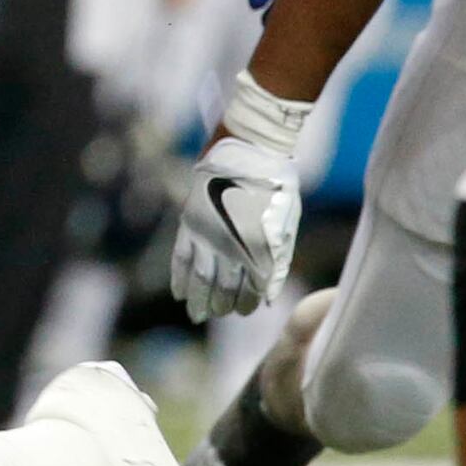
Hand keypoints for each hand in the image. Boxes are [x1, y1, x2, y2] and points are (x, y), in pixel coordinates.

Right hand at [173, 122, 301, 318]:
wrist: (251, 151)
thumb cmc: (275, 189)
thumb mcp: (285, 226)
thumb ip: (278, 263)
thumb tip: (269, 297)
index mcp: (259, 248)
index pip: (251, 289)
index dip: (248, 303)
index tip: (247, 310)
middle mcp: (231, 245)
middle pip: (223, 288)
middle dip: (222, 306)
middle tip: (220, 314)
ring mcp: (208, 234)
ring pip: (200, 278)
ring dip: (199, 300)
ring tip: (198, 315)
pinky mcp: (191, 222)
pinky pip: (181, 256)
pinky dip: (179, 277)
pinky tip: (179, 293)